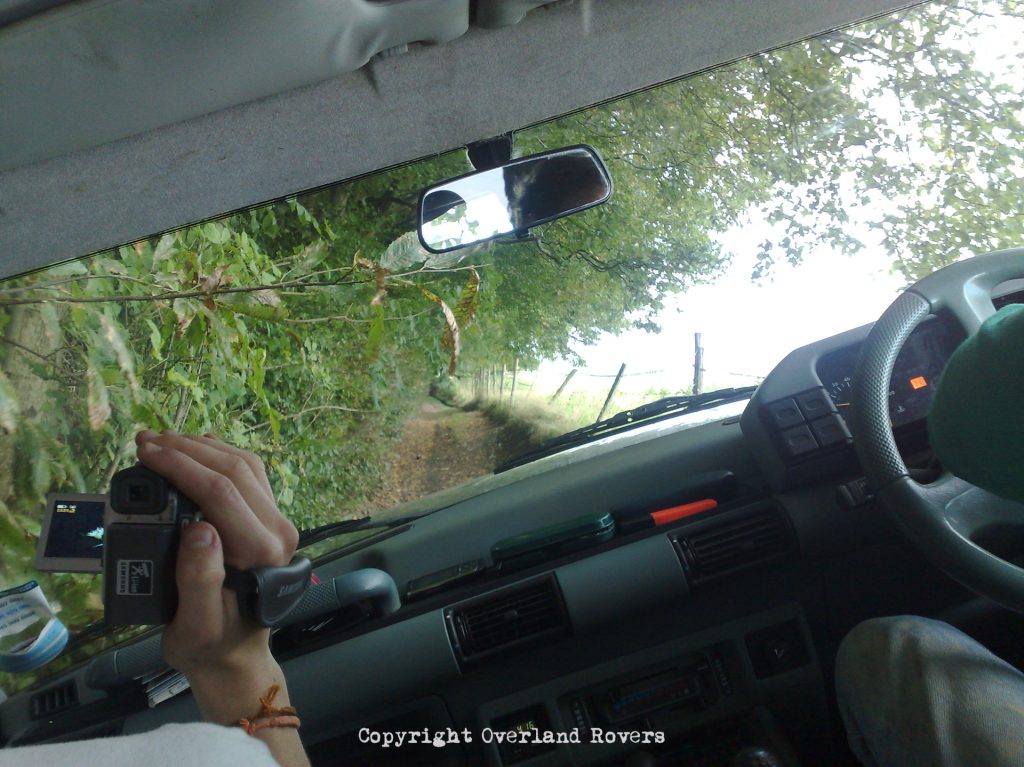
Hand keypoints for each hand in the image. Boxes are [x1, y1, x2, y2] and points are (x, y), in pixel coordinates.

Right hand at [134, 430, 298, 680]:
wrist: (235, 654)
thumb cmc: (210, 643)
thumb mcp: (195, 625)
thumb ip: (198, 579)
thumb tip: (198, 530)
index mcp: (260, 553)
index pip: (221, 491)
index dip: (181, 465)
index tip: (145, 453)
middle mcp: (277, 532)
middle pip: (234, 469)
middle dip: (187, 448)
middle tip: (145, 440)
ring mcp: (277, 523)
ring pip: (245, 465)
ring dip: (203, 447)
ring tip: (163, 441)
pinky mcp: (269, 520)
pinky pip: (250, 475)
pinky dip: (220, 455)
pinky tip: (195, 450)